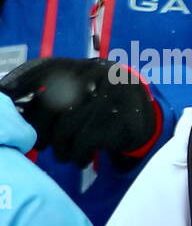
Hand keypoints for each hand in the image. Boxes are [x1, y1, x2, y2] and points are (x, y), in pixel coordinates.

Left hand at [1, 57, 158, 166]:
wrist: (144, 112)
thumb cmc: (101, 102)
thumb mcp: (79, 87)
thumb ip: (51, 92)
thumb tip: (13, 107)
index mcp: (75, 66)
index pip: (36, 72)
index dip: (17, 86)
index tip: (4, 96)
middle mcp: (88, 77)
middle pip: (48, 109)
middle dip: (40, 132)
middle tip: (40, 144)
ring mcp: (102, 99)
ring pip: (64, 131)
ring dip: (60, 149)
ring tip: (64, 154)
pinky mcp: (113, 122)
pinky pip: (83, 145)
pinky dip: (78, 156)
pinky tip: (80, 158)